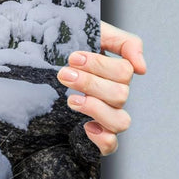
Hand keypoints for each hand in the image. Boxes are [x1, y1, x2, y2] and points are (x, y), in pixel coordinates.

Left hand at [57, 21, 145, 156]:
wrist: (36, 63)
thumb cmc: (68, 46)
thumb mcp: (95, 33)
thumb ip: (124, 42)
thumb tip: (142, 68)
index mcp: (116, 72)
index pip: (124, 72)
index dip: (100, 65)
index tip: (74, 58)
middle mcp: (115, 95)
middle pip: (120, 95)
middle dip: (90, 83)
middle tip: (65, 74)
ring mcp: (107, 116)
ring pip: (120, 121)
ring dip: (95, 109)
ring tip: (71, 100)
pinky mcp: (96, 134)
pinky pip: (111, 145)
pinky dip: (103, 139)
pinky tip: (87, 126)